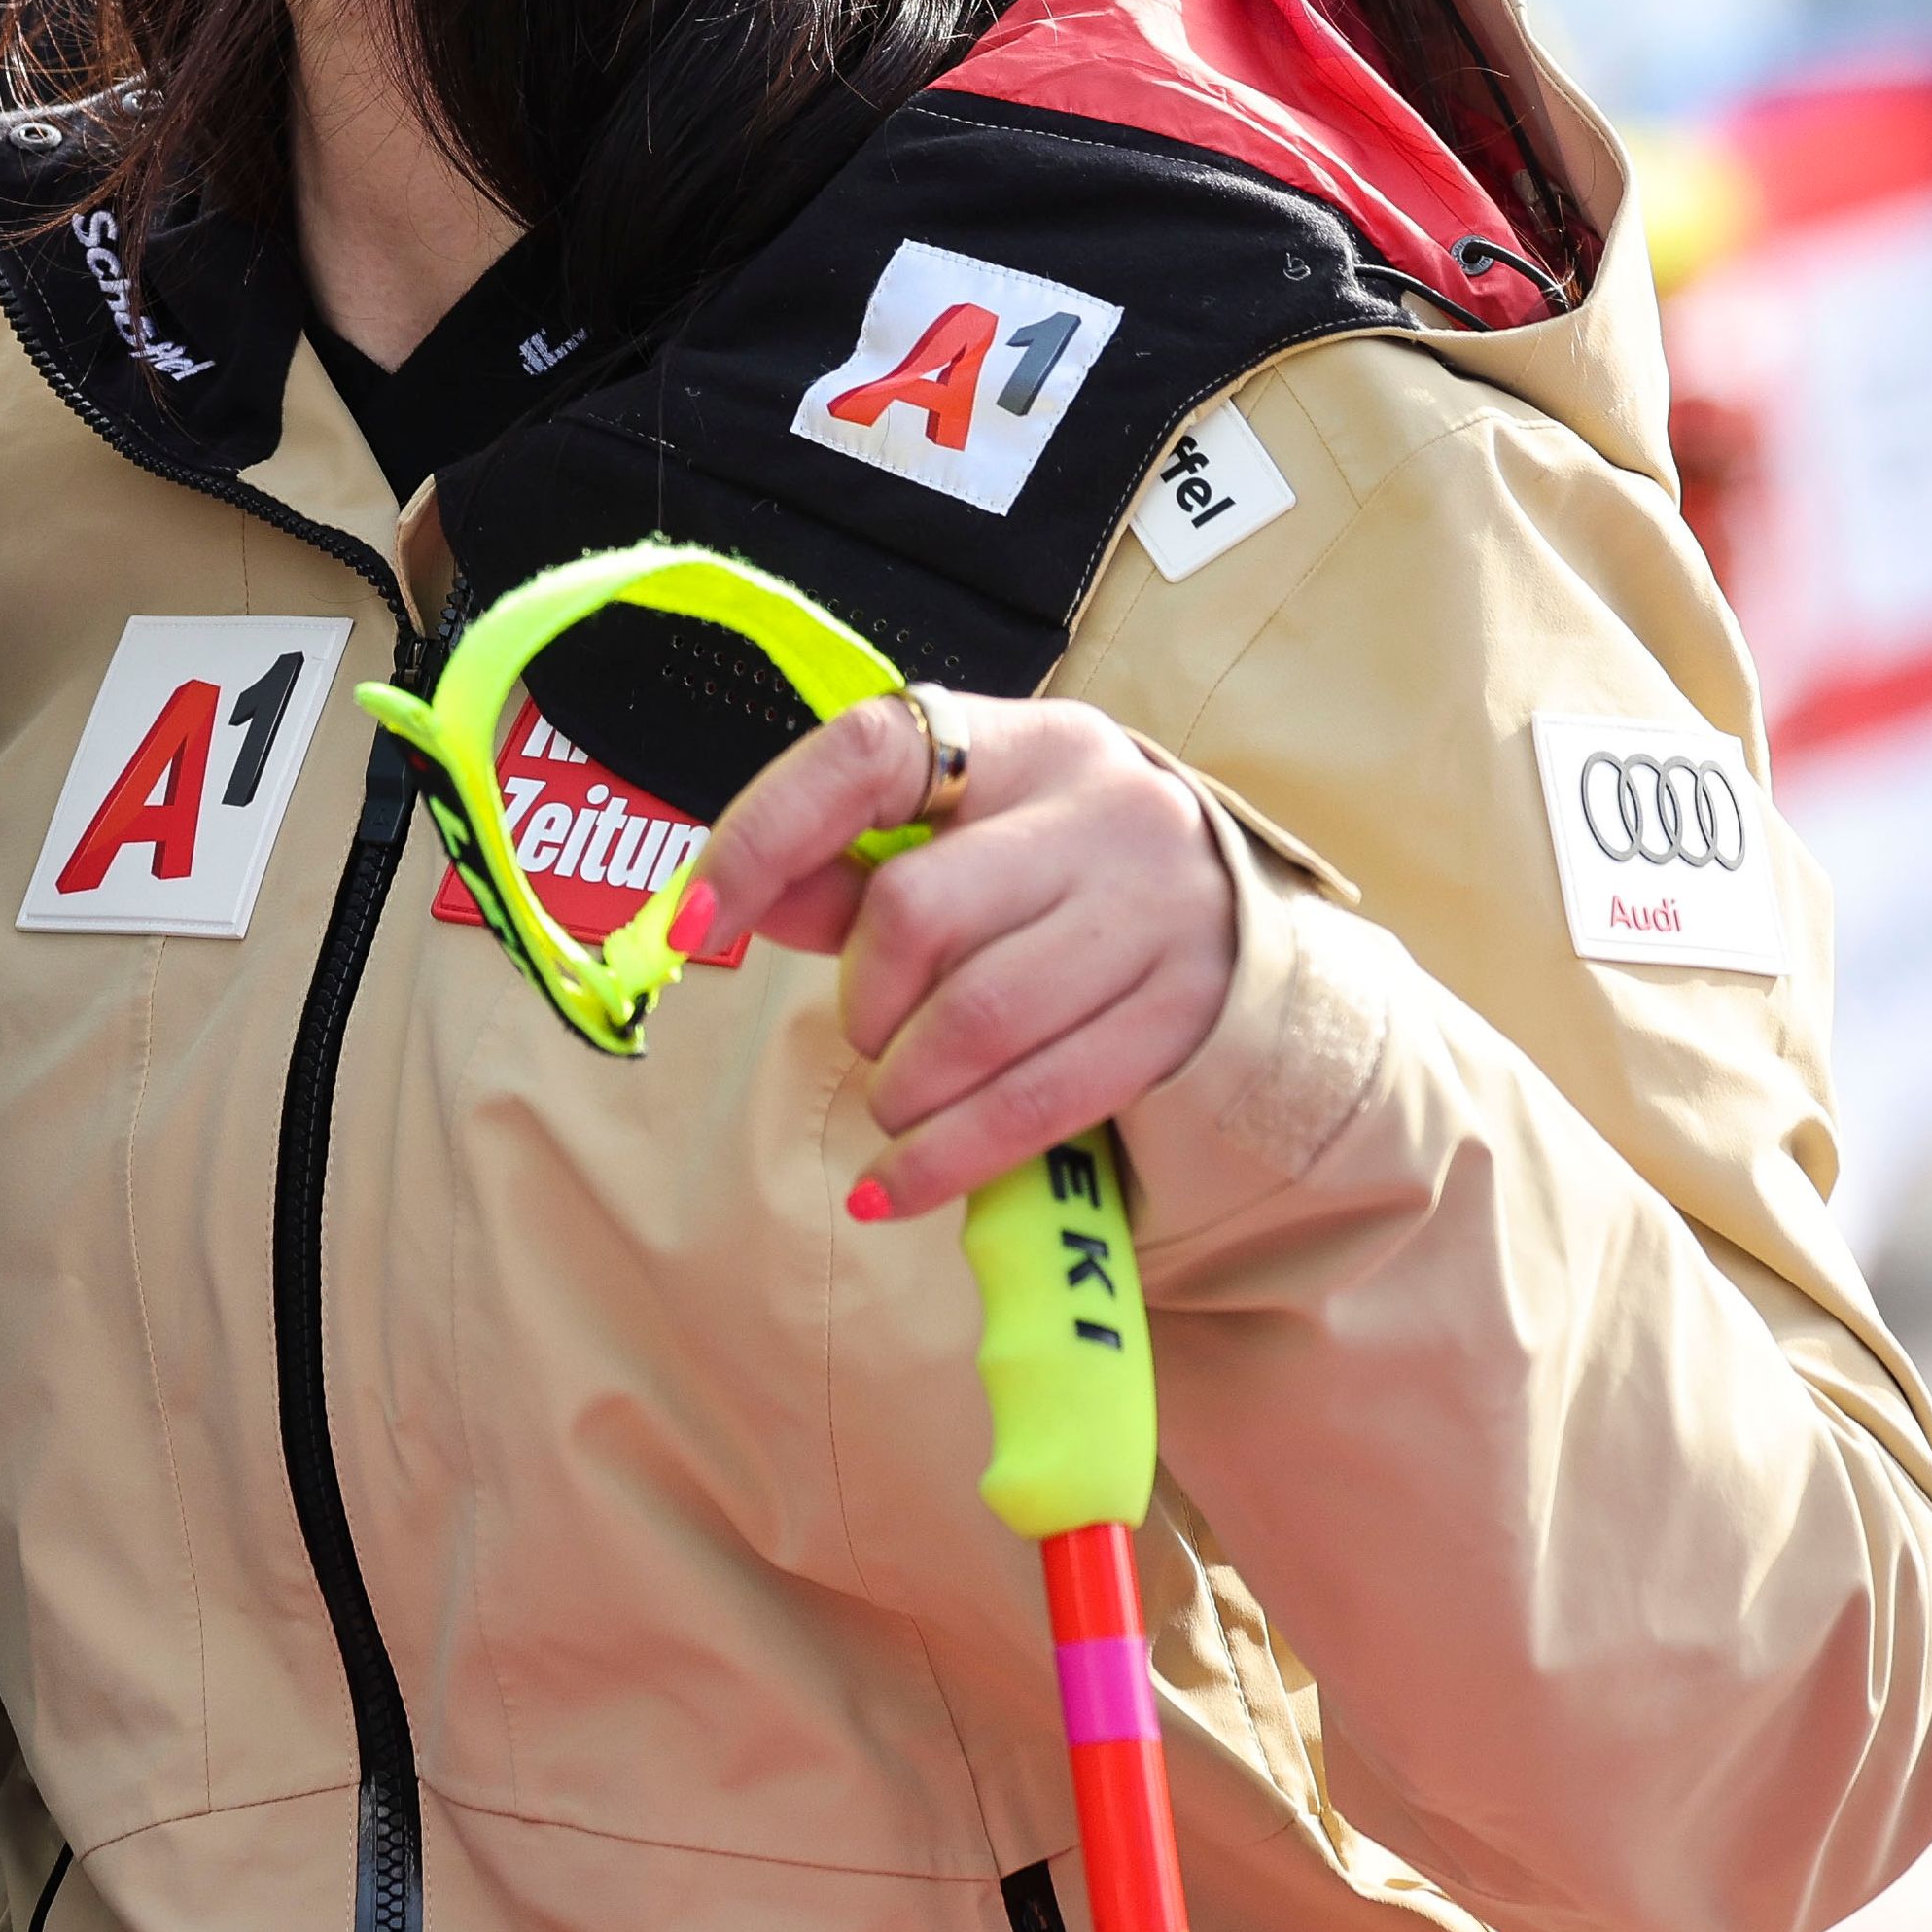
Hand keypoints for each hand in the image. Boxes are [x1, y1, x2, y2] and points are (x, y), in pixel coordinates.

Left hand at [686, 691, 1233, 1220]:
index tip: (688, 925)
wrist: (1243, 925)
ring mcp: (1157, 913)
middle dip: (862, 999)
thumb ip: (849, 871)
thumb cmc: (1059, 878)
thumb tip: (736, 904)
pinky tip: (891, 1188)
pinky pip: (1040, 1102)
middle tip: (868, 1033)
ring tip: (893, 1103)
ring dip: (903, 1086)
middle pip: (916, 911)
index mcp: (1024, 743)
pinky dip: (948, 1158)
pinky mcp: (1186, 1015)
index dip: (761, 837)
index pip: (863, 756)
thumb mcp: (966, 844)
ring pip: (978, 1019)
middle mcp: (1103, 808)